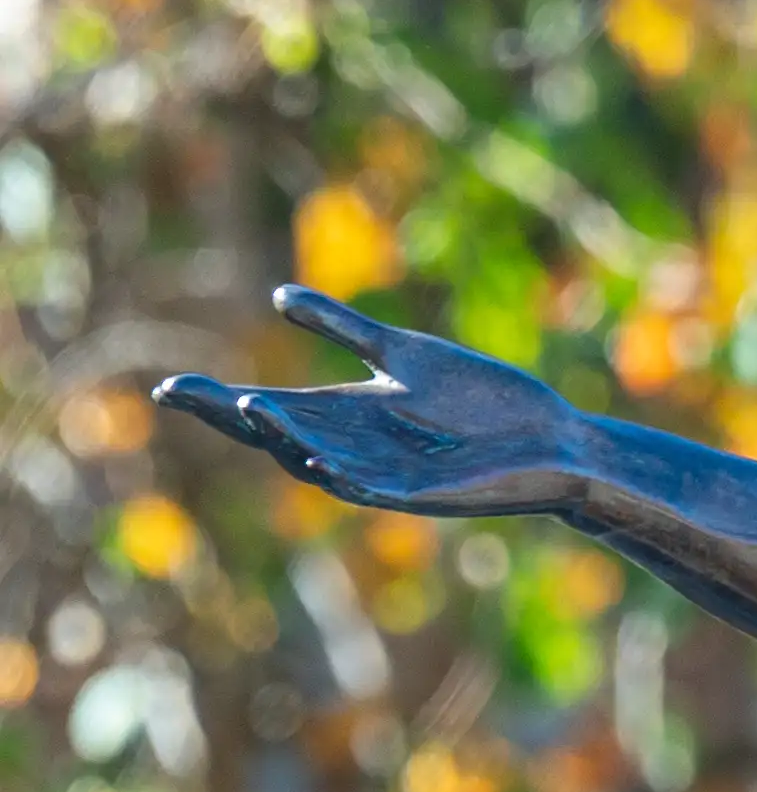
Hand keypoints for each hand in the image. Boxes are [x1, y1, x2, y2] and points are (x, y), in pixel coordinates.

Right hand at [156, 288, 589, 517]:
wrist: (553, 441)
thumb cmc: (482, 400)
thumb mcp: (403, 354)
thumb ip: (343, 329)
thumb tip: (275, 296)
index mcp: (345, 417)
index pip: (267, 408)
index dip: (217, 401)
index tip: (168, 386)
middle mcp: (356, 449)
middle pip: (279, 436)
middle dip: (233, 417)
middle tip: (188, 394)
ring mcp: (388, 475)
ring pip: (320, 462)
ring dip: (284, 440)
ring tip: (246, 407)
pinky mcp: (427, 495)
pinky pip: (377, 490)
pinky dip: (346, 478)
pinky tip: (317, 463)